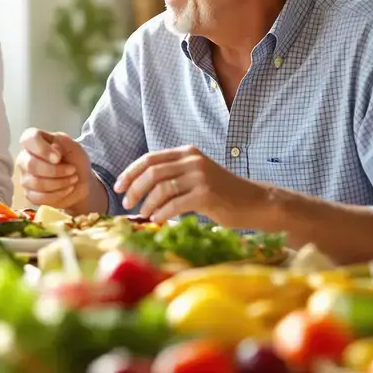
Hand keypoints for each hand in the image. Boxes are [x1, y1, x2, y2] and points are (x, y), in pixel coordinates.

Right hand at [16, 128, 88, 208]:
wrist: (81, 182)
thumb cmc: (75, 160)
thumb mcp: (73, 145)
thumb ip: (62, 142)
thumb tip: (53, 151)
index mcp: (34, 142)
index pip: (28, 139)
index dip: (42, 149)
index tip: (58, 157)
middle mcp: (25, 158)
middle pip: (31, 165)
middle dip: (56, 170)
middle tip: (72, 170)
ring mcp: (25, 178)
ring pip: (36, 183)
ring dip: (60, 183)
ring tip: (73, 179)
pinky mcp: (30, 195)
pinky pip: (39, 197)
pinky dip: (58, 194)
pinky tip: (67, 189)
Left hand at [113, 146, 268, 223]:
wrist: (255, 202)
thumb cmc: (222, 194)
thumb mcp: (196, 177)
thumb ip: (174, 176)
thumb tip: (140, 189)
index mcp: (187, 153)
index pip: (150, 158)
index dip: (130, 172)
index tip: (118, 187)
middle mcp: (193, 160)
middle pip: (152, 172)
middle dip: (134, 188)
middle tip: (127, 203)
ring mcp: (200, 176)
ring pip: (162, 188)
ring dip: (148, 203)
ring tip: (144, 214)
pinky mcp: (207, 194)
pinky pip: (176, 203)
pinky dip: (163, 213)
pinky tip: (158, 219)